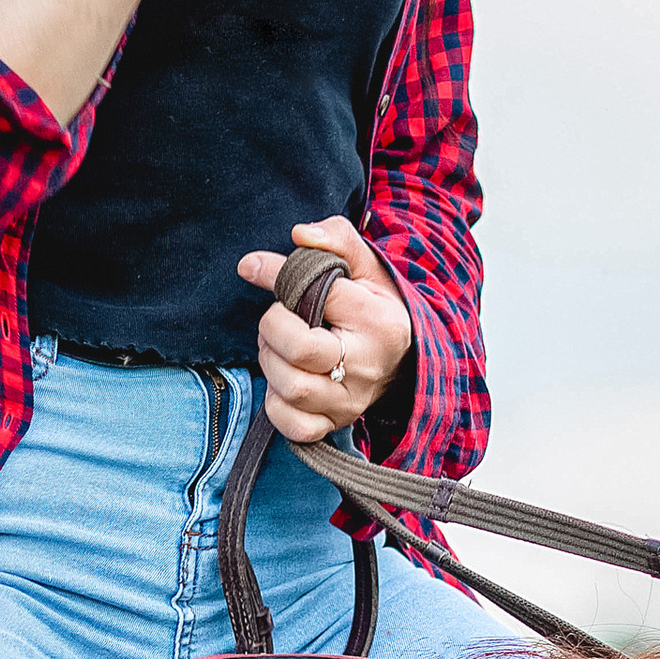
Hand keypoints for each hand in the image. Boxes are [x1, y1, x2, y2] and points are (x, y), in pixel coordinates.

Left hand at [237, 216, 412, 443]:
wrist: (405, 355)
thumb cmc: (375, 305)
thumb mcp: (366, 265)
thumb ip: (335, 239)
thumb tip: (300, 233)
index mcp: (377, 320)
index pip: (316, 294)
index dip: (276, 275)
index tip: (255, 266)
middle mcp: (367, 365)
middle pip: (297, 350)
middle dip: (272, 326)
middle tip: (277, 317)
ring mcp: (352, 400)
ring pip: (290, 387)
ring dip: (270, 361)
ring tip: (279, 345)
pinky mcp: (337, 422)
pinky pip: (293, 425)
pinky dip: (276, 403)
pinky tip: (283, 380)